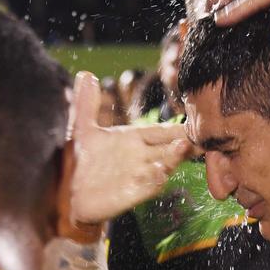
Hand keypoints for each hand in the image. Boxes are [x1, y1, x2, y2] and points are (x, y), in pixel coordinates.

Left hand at [62, 72, 191, 225]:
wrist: (68, 195)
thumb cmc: (79, 162)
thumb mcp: (82, 129)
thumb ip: (87, 103)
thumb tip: (86, 74)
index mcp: (133, 139)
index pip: (160, 131)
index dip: (176, 127)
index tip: (196, 121)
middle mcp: (140, 157)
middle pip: (169, 148)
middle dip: (185, 142)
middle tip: (201, 134)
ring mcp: (138, 175)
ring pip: (163, 165)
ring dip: (174, 158)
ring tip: (182, 147)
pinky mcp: (130, 194)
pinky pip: (147, 187)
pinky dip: (154, 180)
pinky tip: (159, 172)